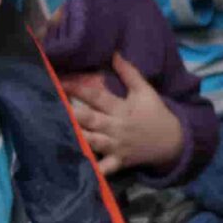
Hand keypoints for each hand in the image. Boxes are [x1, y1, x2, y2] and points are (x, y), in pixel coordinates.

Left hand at [66, 56, 188, 175]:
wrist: (173, 142)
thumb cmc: (155, 113)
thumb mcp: (145, 91)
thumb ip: (129, 72)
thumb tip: (113, 53)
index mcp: (122, 108)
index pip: (96, 96)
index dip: (77, 88)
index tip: (59, 82)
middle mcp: (116, 127)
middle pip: (90, 119)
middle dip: (71, 113)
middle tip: (49, 107)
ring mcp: (116, 146)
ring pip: (92, 142)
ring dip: (76, 137)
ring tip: (55, 133)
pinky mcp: (118, 162)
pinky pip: (104, 168)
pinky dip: (93, 170)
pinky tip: (77, 169)